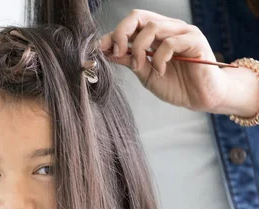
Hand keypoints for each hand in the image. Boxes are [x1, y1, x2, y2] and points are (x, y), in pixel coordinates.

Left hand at [99, 9, 228, 113]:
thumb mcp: (144, 73)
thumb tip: (107, 52)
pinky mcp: (194, 40)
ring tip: (140, 67)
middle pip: (138, 16)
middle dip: (122, 33)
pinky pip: (170, 42)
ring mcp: (182, 32)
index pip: (131, 23)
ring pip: (152, 27)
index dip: (113, 34)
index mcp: (154, 35)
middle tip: (118, 53)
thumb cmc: (175, 85)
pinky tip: (161, 71)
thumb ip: (129, 61)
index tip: (101, 49)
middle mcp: (168, 28)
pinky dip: (159, 58)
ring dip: (139, 48)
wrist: (200, 98)